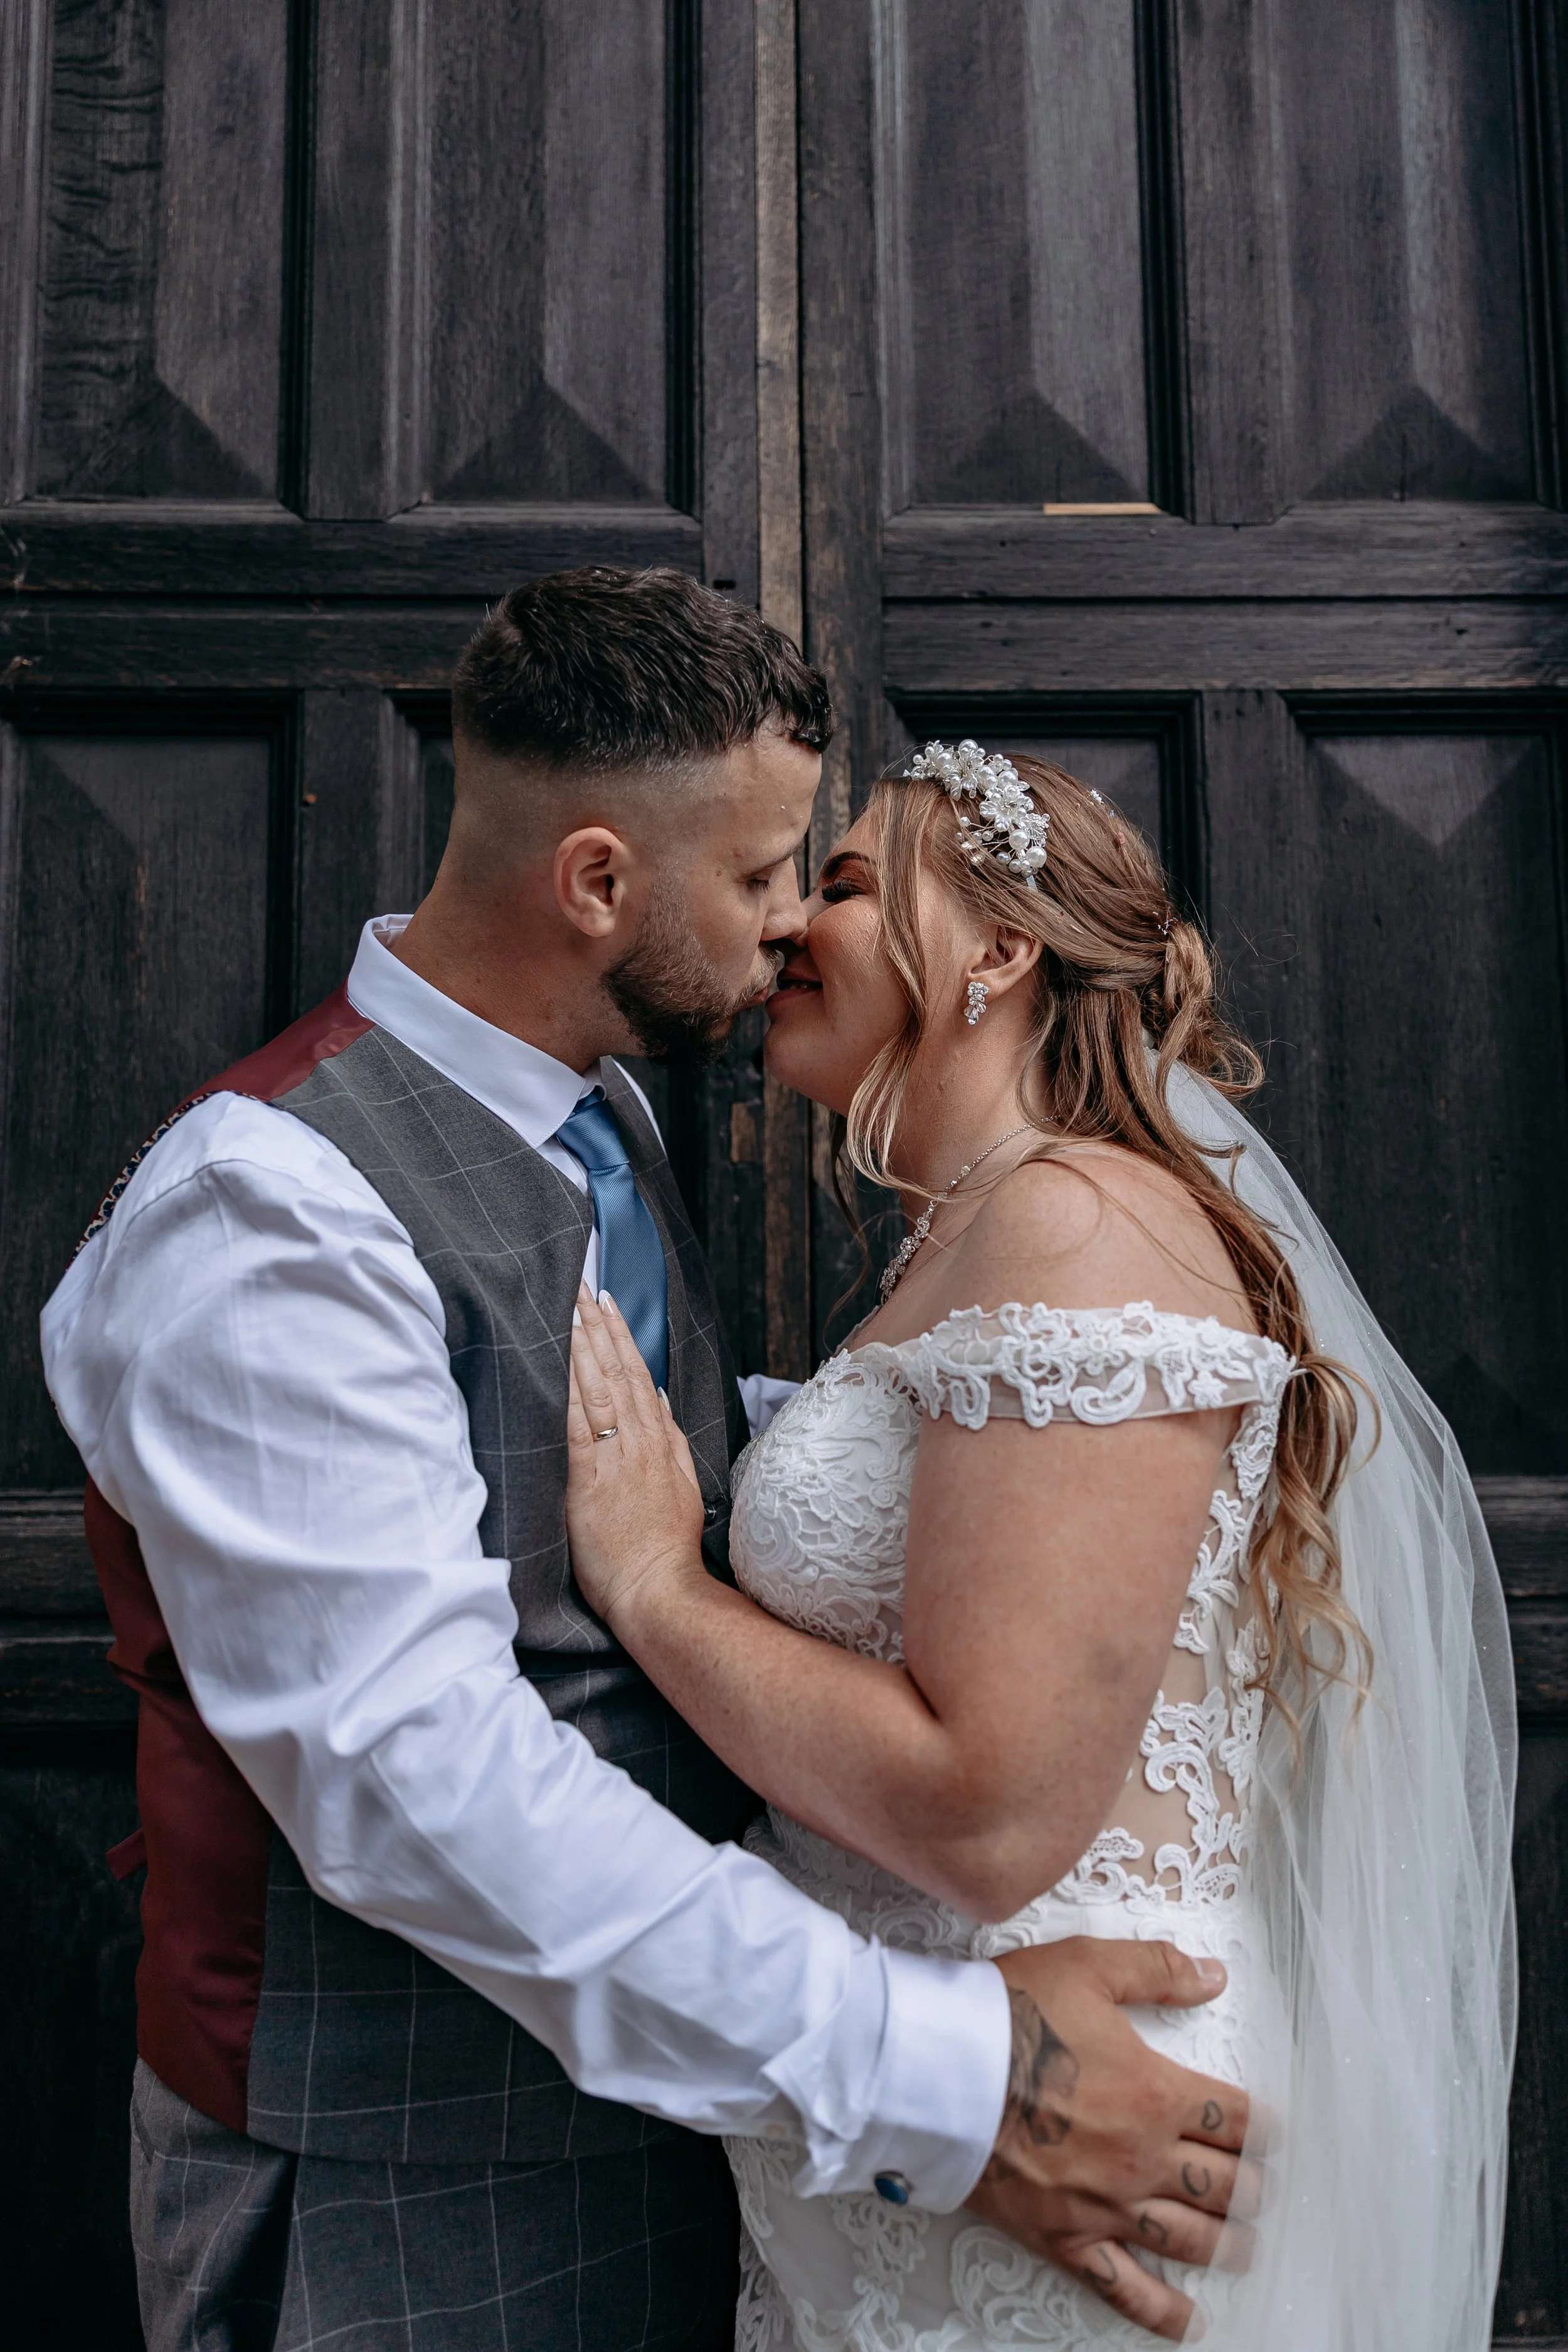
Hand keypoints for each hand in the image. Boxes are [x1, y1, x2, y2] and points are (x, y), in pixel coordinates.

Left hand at [565, 1286, 705, 1627]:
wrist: (659, 1591)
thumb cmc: (664, 1548)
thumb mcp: (682, 1486)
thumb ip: (671, 1438)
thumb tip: (659, 1398)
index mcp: (659, 1443)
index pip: (637, 1375)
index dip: (620, 1335)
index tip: (606, 1302)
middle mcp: (639, 1443)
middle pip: (616, 1372)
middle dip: (597, 1325)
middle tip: (580, 1285)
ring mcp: (615, 1460)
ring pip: (597, 1389)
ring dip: (581, 1345)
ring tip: (568, 1307)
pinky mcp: (588, 1482)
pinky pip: (575, 1427)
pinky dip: (566, 1391)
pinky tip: (555, 1363)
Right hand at [966, 1938, 1256, 2342]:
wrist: (940, 2068)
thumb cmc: (1007, 2015)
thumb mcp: (1088, 1966)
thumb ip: (1157, 1970)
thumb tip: (1213, 1976)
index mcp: (1156, 2091)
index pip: (1236, 2120)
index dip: (1263, 2127)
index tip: (1272, 2132)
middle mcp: (1143, 2157)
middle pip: (1223, 2185)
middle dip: (1250, 2188)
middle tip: (1259, 2188)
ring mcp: (1107, 2204)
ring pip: (1190, 2239)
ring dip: (1226, 2245)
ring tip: (1243, 2247)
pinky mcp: (1067, 2238)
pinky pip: (1125, 2288)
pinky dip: (1162, 2312)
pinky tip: (1189, 2322)